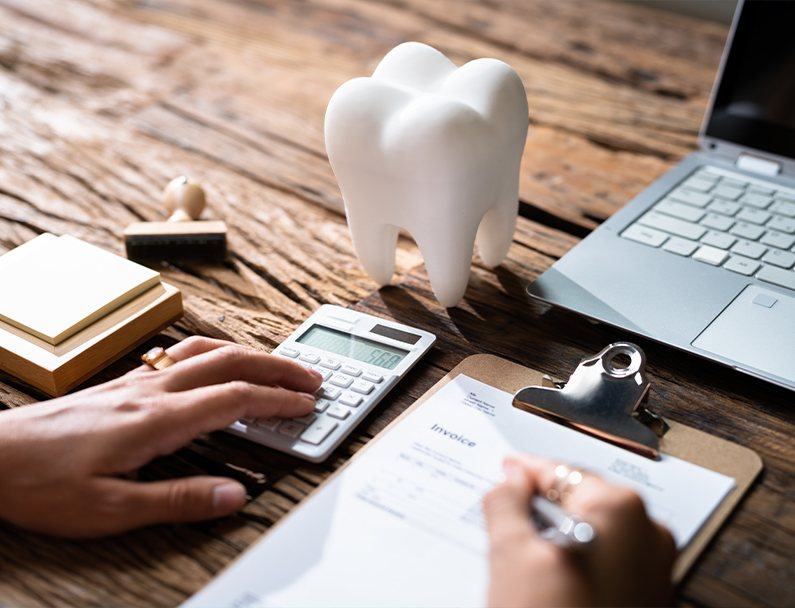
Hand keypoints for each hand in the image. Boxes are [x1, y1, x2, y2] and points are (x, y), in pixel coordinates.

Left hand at [0, 337, 321, 537]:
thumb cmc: (42, 483)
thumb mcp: (111, 509)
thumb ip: (178, 500)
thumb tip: (234, 496)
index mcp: (156, 420)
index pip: (234, 398)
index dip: (277, 401)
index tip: (307, 405)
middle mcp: (151, 391)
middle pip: (230, 362)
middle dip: (277, 368)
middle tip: (310, 377)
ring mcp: (136, 382)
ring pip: (206, 351)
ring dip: (249, 354)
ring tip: (276, 365)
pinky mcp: (123, 385)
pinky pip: (182, 355)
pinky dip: (217, 353)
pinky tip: (216, 363)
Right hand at [483, 454, 675, 606]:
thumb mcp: (511, 555)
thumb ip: (506, 502)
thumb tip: (510, 480)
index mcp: (622, 511)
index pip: (562, 472)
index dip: (526, 470)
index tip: (507, 469)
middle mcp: (649, 536)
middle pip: (581, 501)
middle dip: (542, 505)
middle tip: (505, 508)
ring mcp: (654, 571)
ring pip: (593, 533)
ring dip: (556, 534)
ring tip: (519, 549)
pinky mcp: (647, 600)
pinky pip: (606, 562)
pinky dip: (576, 560)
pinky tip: (545, 578)